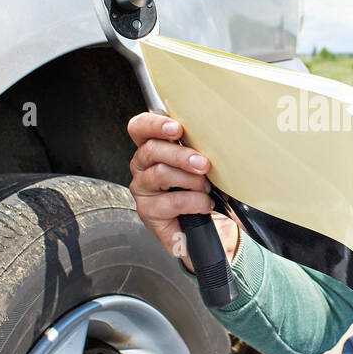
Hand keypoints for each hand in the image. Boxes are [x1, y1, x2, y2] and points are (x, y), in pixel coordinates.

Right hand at [126, 111, 241, 272]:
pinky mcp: (148, 212)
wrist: (210, 229)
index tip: (176, 129)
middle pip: (151, 150)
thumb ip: (198, 148)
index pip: (140, 128)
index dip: (154, 124)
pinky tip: (204, 205)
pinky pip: (170, 202)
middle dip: (181, 155)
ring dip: (190, 180)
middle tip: (203, 164)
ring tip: (206, 188)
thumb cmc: (204, 192)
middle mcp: (143, 168)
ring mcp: (143, 191)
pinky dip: (194, 202)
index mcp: (153, 150)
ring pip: (160, 174)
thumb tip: (213, 134)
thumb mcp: (202, 165)